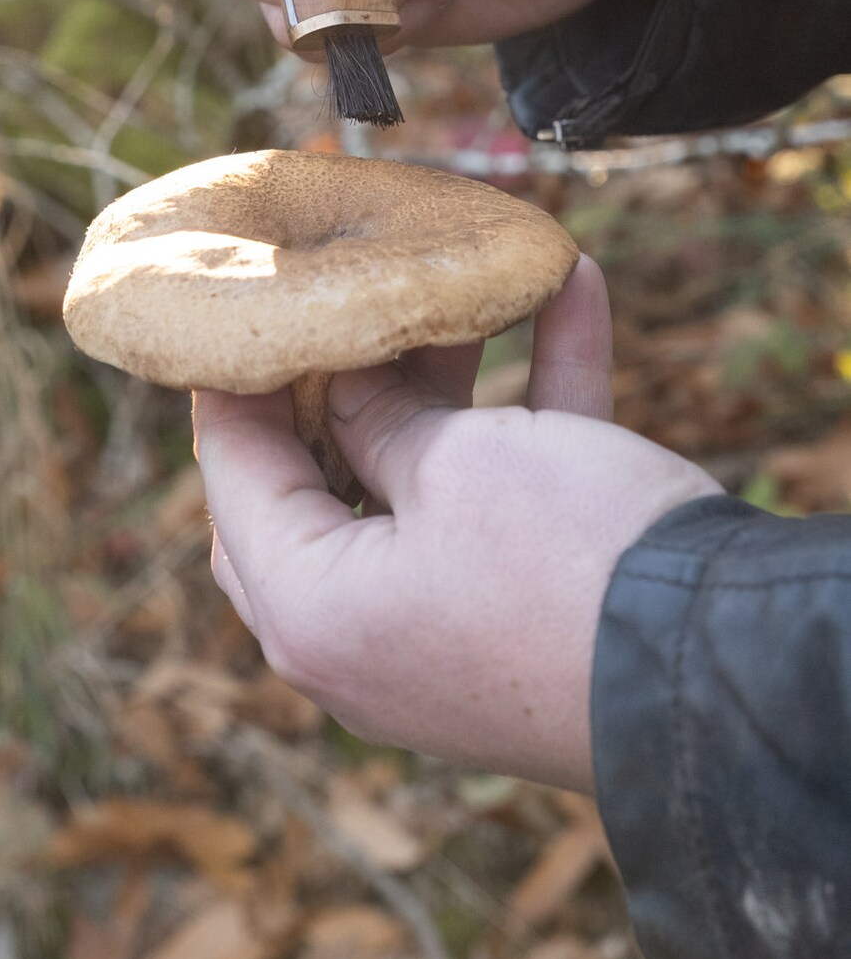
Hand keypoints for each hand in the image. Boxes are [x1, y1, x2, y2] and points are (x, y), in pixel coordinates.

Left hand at [192, 258, 720, 791]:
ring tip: (462, 290)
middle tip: (335, 309)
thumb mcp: (451, 463)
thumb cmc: (564, 565)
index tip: (242, 302)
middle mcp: (360, 639)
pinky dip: (529, 413)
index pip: (234, 473)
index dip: (235, 377)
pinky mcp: (520, 617)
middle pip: (313, 486)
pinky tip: (570, 295)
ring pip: (416, 484)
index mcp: (309, 611)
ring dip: (445, 385)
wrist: (723, 668)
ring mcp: (440, 634)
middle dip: (333, 387)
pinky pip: (505, 502)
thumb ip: (374, 415)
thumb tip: (336, 385)